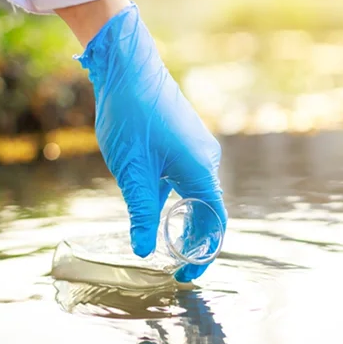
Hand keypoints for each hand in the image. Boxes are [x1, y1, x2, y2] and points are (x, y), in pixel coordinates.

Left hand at [76, 2, 226, 281]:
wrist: (128, 67)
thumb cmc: (131, 115)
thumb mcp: (132, 172)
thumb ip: (141, 213)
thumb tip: (143, 251)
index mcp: (200, 171)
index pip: (214, 223)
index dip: (204, 253)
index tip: (185, 275)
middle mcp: (206, 161)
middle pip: (209, 212)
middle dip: (194, 242)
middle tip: (174, 266)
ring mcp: (197, 151)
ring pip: (198, 196)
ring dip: (184, 221)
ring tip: (165, 244)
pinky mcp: (185, 143)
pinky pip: (188, 180)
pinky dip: (177, 201)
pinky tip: (156, 209)